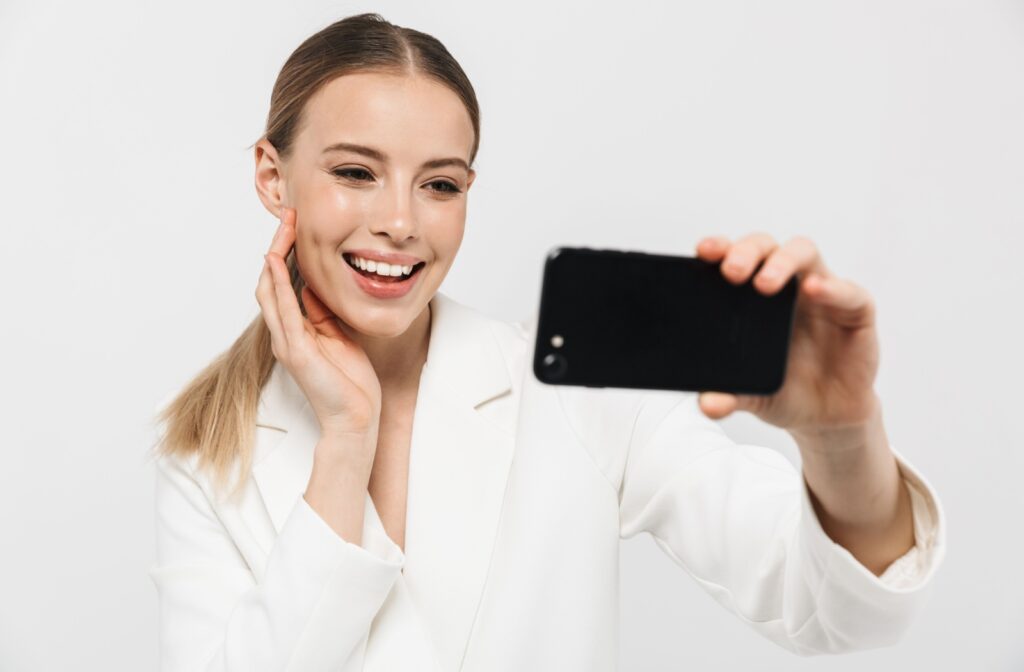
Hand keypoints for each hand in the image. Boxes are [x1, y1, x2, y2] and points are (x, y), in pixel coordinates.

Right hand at [255, 206, 382, 438]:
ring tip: (281, 230)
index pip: (282, 284)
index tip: (295, 225)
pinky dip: (279, 286)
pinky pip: (283, 312)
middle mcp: (285, 335)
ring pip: (270, 292)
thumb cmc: (350, 382)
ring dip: (275, 258)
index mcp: (295, 330)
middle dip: (277, 247)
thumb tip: (312, 286)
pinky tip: (278, 263)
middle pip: (270, 282)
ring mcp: (287, 343)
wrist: (356, 419)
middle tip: (286, 217)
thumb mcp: (337, 336)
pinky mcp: (296, 353)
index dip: (285, 253)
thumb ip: (321, 313)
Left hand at [692, 233, 879, 434]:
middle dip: (747, 251)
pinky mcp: (855, 311)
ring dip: (783, 261)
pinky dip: (831, 287)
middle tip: (732, 272)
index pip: (734, 258)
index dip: (719, 248)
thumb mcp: (750, 395)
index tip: (702, 252)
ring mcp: (821, 294)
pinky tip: (814, 290)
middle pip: (765, 247)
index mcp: (752, 298)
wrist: (826, 417)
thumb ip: (729, 395)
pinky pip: (848, 291)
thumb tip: (706, 404)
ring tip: (765, 283)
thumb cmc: (783, 390)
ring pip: (804, 253)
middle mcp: (785, 286)